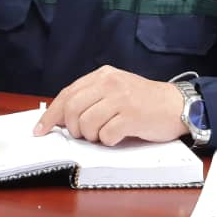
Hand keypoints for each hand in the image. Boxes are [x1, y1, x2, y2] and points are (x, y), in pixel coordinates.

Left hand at [32, 65, 184, 145]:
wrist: (176, 104)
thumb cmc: (144, 101)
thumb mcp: (115, 90)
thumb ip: (91, 98)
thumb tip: (61, 119)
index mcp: (103, 75)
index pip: (68, 94)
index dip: (51, 114)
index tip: (40, 130)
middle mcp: (110, 83)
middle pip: (73, 109)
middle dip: (73, 128)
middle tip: (84, 135)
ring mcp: (122, 99)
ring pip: (87, 123)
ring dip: (92, 136)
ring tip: (105, 134)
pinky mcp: (132, 116)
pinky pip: (107, 134)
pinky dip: (109, 140)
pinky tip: (119, 135)